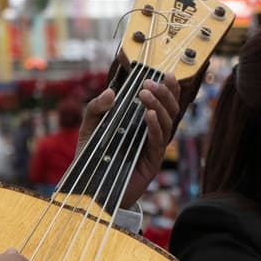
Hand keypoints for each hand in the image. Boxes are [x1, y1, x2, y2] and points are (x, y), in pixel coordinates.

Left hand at [80, 73, 180, 207]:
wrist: (90, 187)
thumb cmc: (92, 157)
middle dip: (164, 94)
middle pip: (170, 111)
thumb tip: (111, 92)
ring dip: (158, 106)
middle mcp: (151, 135)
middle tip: (149, 84)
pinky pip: (158, 142)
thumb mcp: (90, 128)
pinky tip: (148, 115)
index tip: (166, 74)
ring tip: (145, 95)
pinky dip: (155, 126)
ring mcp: (153, 149)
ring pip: (168, 124)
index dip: (169, 89)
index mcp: (141, 124)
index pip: (162, 103)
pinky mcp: (151, 163)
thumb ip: (96, 108)